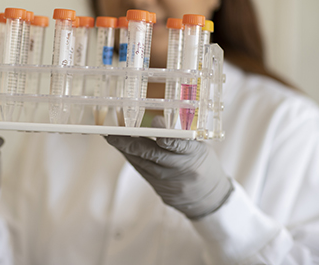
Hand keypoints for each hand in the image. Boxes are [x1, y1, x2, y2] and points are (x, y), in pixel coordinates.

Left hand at [106, 117, 232, 219]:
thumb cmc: (203, 165)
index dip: (166, 133)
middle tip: (113, 131)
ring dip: (124, 148)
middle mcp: (179, 168)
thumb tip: (155, 121)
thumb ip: (180, 136)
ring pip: (141, 161)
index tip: (154, 121)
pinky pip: (140, 169)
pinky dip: (129, 156)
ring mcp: (167, 180)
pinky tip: (120, 147)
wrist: (207, 199)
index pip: (180, 144)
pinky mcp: (158, 187)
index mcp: (195, 155)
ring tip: (110, 136)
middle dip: (130, 142)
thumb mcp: (200, 148)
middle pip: (152, 154)